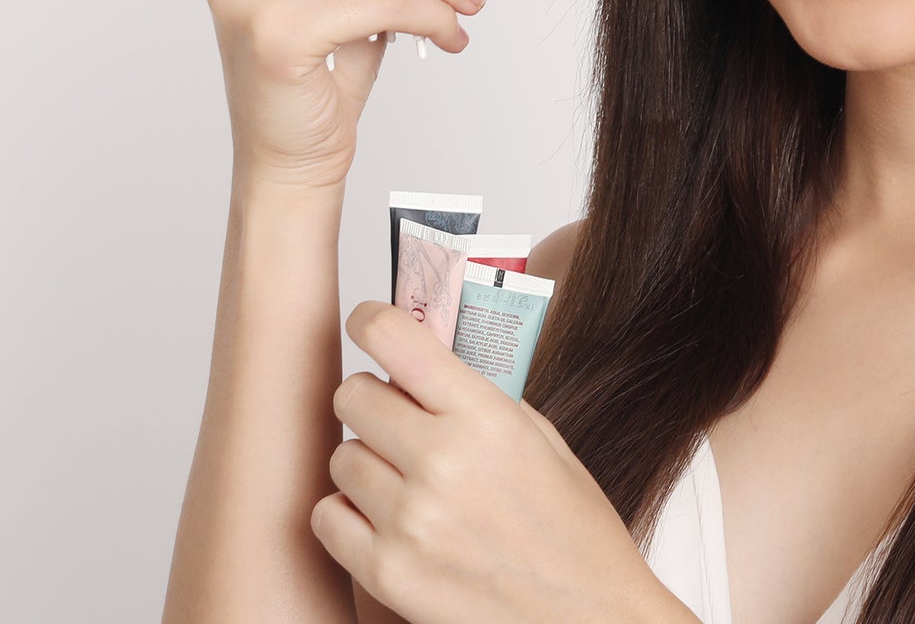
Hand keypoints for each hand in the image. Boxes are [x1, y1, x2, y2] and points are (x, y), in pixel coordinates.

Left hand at [312, 302, 677, 623]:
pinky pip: (327, 517)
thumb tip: (418, 360)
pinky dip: (348, 512)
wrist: (588, 617)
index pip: (395, 339)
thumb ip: (476, 395)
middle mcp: (441, 462)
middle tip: (394, 413)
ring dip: (365, 458)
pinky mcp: (387, 574)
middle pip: (352, 394)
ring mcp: (409, 522)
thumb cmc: (573, 529)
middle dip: (371, 396)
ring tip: (404, 477)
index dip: (372, 320)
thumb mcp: (539, 436)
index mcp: (485, 416)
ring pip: (341, 456)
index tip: (369, 323)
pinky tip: (386, 516)